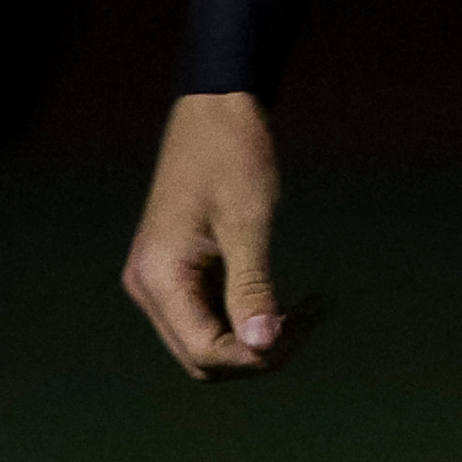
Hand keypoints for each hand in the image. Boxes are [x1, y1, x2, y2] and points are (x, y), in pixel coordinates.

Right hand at [122, 92, 315, 379]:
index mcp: (159, 278)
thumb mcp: (249, 219)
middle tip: (311, 316)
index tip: (304, 327)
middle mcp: (149, 287)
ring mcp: (159, 279)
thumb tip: (263, 347)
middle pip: (201, 354)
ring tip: (307, 307)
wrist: (216, 106)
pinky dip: (244, 312)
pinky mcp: (175, 268)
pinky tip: (284, 298)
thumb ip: (252, 285)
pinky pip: (207, 312)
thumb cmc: (233, 154)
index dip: (253, 355)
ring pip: (205, 337)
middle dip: (257, 349)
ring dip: (254, 333)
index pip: (203, 351)